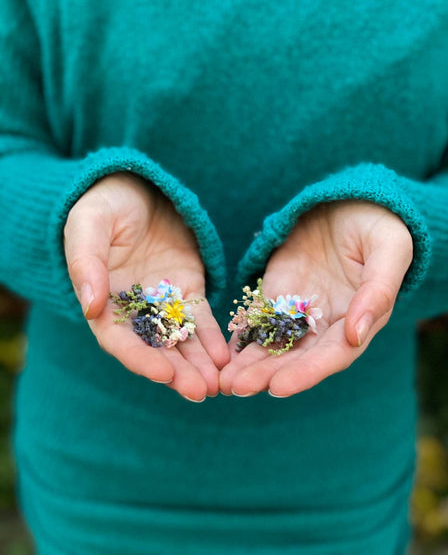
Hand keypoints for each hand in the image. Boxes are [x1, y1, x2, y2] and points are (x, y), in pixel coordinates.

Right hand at [64, 172, 228, 401]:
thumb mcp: (88, 227)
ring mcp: (163, 302)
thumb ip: (87, 264)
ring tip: (220, 384)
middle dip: (177, 372)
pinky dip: (213, 338)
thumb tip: (89, 305)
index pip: (120, 340)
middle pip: (155, 349)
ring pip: (182, 341)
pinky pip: (202, 318)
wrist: (134, 187)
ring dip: (199, 364)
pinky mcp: (188, 290)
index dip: (140, 359)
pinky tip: (227, 356)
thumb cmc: (102, 206)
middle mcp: (134, 311)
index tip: (163, 375)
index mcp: (104, 302)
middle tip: (200, 392)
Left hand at [220, 201, 412, 396]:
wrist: (349, 201)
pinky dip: (241, 338)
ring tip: (222, 382)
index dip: (307, 373)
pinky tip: (221, 353)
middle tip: (236, 388)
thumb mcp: (388, 249)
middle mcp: (329, 324)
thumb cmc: (377, 224)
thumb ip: (377, 291)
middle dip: (267, 375)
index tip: (279, 388)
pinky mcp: (279, 295)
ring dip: (249, 365)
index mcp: (360, 319)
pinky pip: (258, 320)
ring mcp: (301, 311)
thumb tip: (357, 334)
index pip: (333, 355)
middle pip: (297, 358)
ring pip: (274, 345)